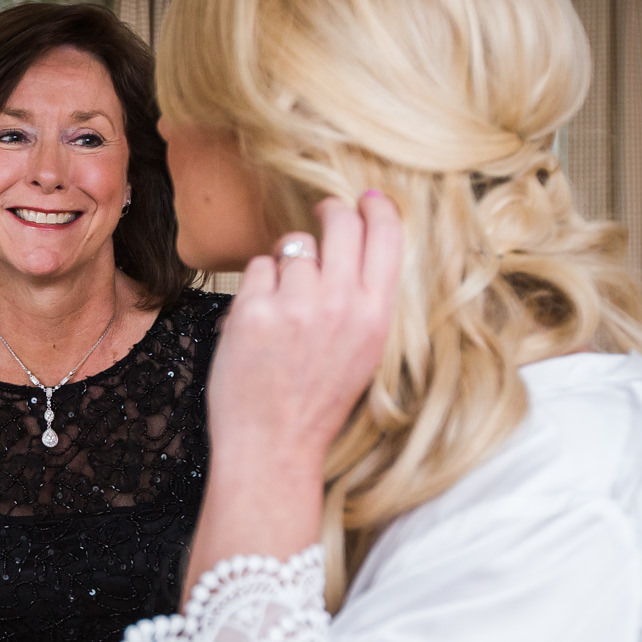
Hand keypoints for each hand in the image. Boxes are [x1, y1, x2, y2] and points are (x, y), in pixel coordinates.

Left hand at [182, 192, 402, 592]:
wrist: (274, 444)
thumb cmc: (316, 402)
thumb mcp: (363, 352)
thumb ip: (362, 301)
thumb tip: (355, 247)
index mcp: (375, 314)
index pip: (386, 236)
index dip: (377, 208)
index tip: (366, 197)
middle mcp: (340, 302)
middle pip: (340, 224)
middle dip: (331, 211)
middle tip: (323, 213)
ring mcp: (296, 304)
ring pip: (293, 248)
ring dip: (286, 265)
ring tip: (284, 306)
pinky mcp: (255, 310)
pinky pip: (258, 268)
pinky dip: (256, 287)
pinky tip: (259, 320)